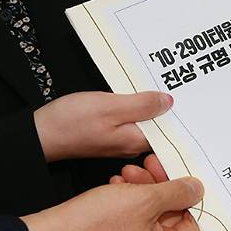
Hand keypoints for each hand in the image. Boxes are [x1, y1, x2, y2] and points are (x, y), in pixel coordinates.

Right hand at [21, 177, 203, 230]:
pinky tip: (119, 185)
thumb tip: (196, 189)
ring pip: (150, 215)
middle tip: (154, 164)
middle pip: (171, 217)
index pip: (195, 225)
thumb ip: (177, 191)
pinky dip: (129, 200)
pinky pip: (133, 221)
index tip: (186, 177)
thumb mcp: (144, 199)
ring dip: (143, 189)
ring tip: (130, 173)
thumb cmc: (89, 228)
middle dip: (161, 186)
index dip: (192, 197)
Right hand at [34, 91, 172, 162]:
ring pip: (145, 121)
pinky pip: (131, 119)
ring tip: (160, 86)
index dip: (180, 115)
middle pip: (159, 125)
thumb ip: (141, 105)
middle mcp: (131, 144)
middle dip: (168, 108)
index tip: (189, 99)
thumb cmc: (70, 123)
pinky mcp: (110, 133)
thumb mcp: (110, 106)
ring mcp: (120, 140)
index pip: (169, 131)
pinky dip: (135, 106)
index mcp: (136, 141)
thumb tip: (168, 102)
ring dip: (151, 105)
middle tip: (178, 86)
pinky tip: (136, 94)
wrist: (40, 134)